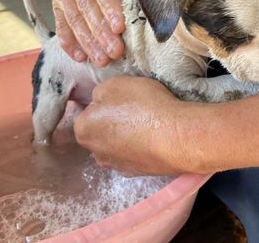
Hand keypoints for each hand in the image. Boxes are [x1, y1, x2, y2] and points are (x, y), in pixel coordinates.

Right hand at [47, 0, 146, 65]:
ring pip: (74, 20)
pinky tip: (80, 57)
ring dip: (88, 42)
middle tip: (115, 52)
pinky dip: (69, 42)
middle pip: (87, 8)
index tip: (119, 27)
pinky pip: (61, 25)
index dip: (108, 7)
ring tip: (102, 59)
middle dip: (101, 32)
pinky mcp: (57, 6)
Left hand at [74, 76, 194, 175]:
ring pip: (117, 144)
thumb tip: (99, 102)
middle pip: (101, 130)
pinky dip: (140, 147)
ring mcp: (115, 165)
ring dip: (126, 135)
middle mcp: (94, 151)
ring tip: (147, 124)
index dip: (105, 102)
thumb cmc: (142, 105)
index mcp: (83, 129)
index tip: (122, 98)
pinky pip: (133, 155)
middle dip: (113, 120)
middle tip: (134, 109)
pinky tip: (154, 137)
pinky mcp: (136, 173)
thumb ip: (99, 92)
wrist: (175, 136)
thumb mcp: (115, 84)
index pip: (88, 112)